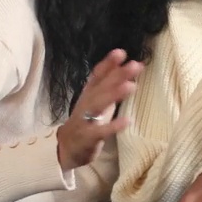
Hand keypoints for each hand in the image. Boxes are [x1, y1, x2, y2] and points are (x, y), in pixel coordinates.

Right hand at [58, 49, 141, 171]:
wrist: (67, 148)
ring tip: (132, 85)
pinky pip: (100, 131)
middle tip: (135, 65)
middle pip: (101, 87)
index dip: (107, 64)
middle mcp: (85, 104)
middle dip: (117, 75)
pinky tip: (128, 121)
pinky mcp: (87, 137)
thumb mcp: (98, 101)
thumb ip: (110, 85)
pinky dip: (113, 126)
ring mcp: (84, 120)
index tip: (121, 52)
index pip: (97, 75)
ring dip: (115, 94)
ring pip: (99, 105)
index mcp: (89, 94)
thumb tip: (127, 67)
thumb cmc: (87, 121)